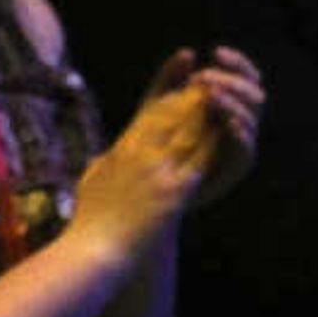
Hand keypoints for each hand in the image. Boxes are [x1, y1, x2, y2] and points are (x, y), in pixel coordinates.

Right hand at [70, 49, 259, 253]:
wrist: (95, 248)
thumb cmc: (89, 219)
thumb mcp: (91, 180)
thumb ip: (104, 163)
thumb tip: (106, 155)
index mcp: (121, 149)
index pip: (149, 108)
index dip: (168, 84)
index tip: (182, 68)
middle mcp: (140, 154)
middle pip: (173, 114)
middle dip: (193, 96)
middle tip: (211, 80)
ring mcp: (157, 171)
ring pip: (189, 133)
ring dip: (208, 115)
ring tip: (224, 98)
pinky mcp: (173, 193)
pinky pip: (199, 162)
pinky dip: (215, 144)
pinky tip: (228, 133)